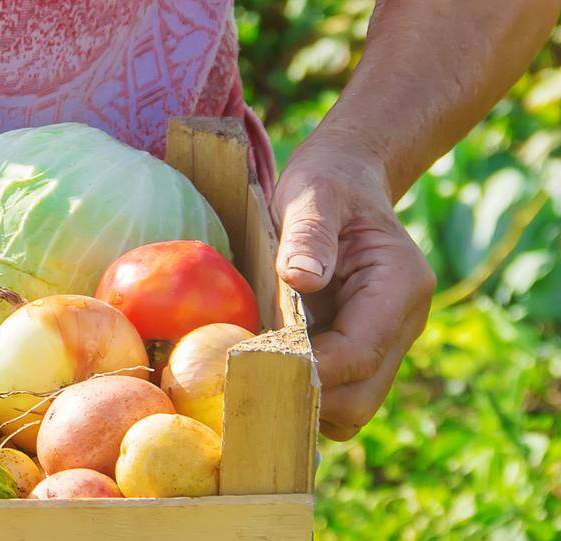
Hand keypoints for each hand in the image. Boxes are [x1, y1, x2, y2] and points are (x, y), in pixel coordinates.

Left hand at [273, 142, 435, 440]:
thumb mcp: (313, 194)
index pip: (358, 355)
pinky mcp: (362, 349)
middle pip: (360, 398)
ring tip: (255, 376)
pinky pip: (337, 391)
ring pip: (351, 406)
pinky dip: (304, 393)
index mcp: (400, 286)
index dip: (308, 372)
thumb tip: (301, 279)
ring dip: (303, 402)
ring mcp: (385, 341)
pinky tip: (266, 369)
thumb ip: (309, 234)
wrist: (346, 182)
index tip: (253, 370)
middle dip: (304, 398)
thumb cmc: (327, 185)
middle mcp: (402, 323)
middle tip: (244, 382)